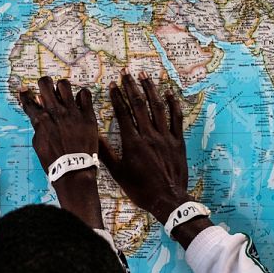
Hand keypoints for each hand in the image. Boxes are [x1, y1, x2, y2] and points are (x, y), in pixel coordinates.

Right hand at [19, 77, 102, 227]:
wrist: (75, 171)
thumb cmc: (54, 162)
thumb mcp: (38, 145)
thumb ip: (37, 127)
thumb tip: (37, 115)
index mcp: (41, 120)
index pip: (28, 100)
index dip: (25, 94)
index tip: (25, 90)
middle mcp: (55, 112)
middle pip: (45, 83)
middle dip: (44, 84)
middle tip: (48, 91)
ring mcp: (72, 112)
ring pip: (65, 84)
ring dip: (63, 88)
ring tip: (65, 96)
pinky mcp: (88, 115)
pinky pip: (85, 94)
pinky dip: (81, 96)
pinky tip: (80, 103)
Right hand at [99, 71, 211, 246]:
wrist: (167, 199)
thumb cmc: (140, 189)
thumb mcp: (118, 173)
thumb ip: (106, 153)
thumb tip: (95, 136)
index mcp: (132, 142)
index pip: (123, 113)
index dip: (117, 97)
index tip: (113, 85)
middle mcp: (149, 135)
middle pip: (140, 105)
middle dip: (132, 87)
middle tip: (127, 73)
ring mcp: (165, 137)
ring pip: (158, 108)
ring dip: (150, 90)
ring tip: (145, 76)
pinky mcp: (178, 141)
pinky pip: (176, 118)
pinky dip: (173, 104)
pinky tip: (168, 93)